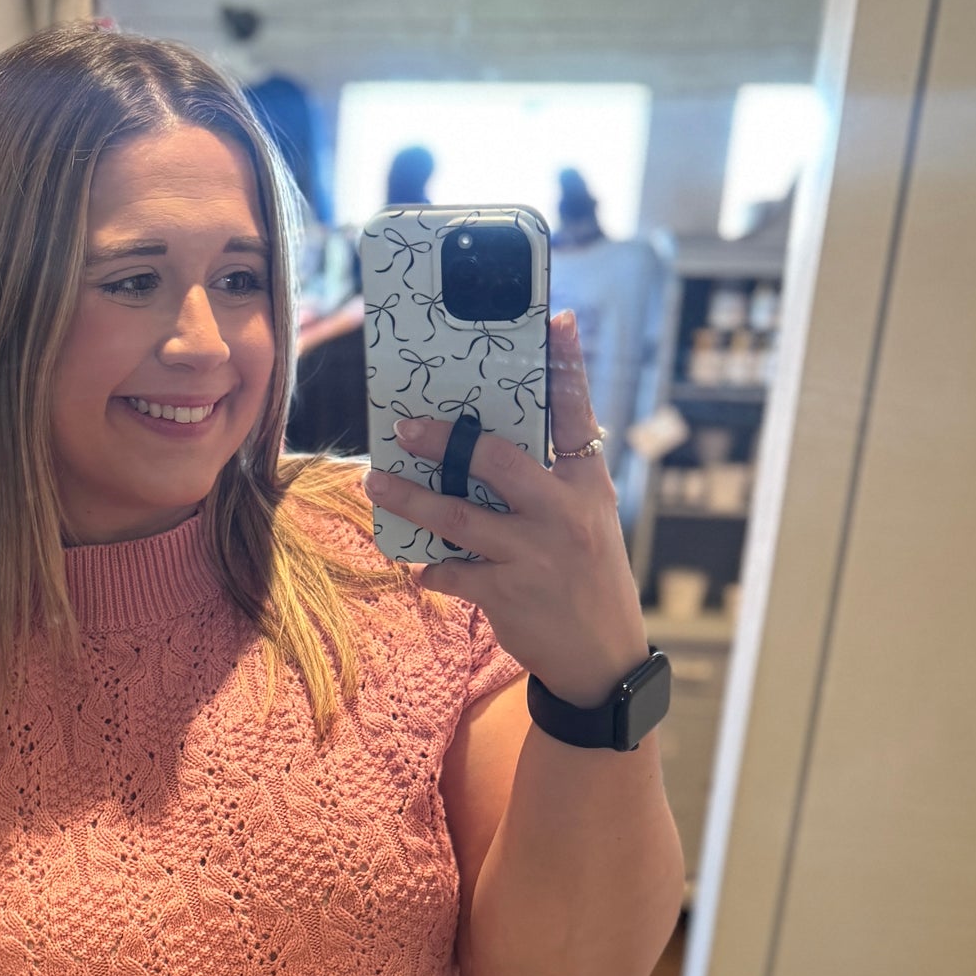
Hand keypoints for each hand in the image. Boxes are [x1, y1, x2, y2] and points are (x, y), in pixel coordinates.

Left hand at [364, 309, 649, 707]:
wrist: (601, 656)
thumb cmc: (587, 576)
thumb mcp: (589, 516)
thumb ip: (556, 475)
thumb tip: (500, 436)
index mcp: (587, 485)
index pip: (577, 415)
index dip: (567, 365)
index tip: (557, 319)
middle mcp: (563, 513)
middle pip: (498, 460)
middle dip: (446, 441)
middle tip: (405, 428)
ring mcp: (534, 554)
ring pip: (458, 517)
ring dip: (410, 499)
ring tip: (375, 482)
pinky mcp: (507, 594)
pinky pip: (451, 572)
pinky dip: (430, 567)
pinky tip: (417, 563)